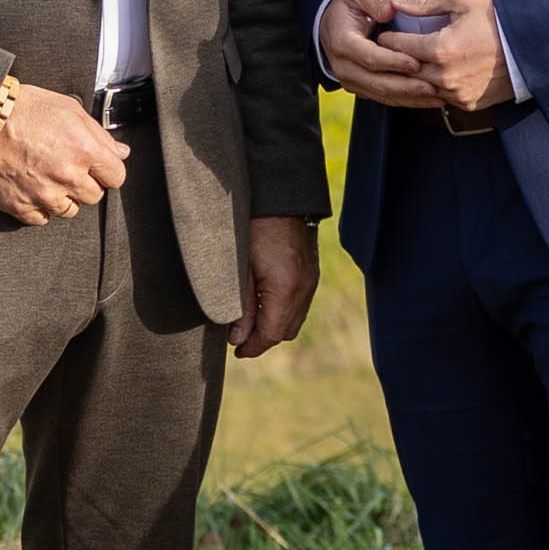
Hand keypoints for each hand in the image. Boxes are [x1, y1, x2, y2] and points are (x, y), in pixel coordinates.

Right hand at [0, 84, 126, 225]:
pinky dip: (40, 207)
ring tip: (48, 176)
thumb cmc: (23, 109)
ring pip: (69, 211)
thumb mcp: (69, 109)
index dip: (107, 170)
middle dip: (85, 183)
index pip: (116, 177)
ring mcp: (43, 195)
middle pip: (94, 196)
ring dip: (64, 197)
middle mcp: (66, 176)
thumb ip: (99, 134)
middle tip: (67, 167)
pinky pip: (42, 219)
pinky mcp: (20, 206)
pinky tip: (33, 187)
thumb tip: (120, 152)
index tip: (97, 167)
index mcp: (83, 150)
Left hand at [233, 216, 318, 357]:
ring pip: (295, 321)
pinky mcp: (312, 274)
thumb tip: (237, 339)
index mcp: (285, 289)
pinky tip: (266, 306)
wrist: (281, 198)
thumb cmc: (254, 228)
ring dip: (274, 327)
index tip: (236, 352)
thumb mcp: (240, 269)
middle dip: (263, 340)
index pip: (272, 334)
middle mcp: (304, 289)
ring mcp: (311, 282)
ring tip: (250, 324)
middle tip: (239, 340)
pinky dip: (284, 313)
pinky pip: (300, 305)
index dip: (253, 347)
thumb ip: (242, 307)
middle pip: (286, 332)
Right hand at [317, 0, 436, 106]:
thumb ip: (375, 0)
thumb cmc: (349, 7)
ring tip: (436, 97)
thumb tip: (391, 9)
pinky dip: (406, 100)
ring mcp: (351, 80)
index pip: (370, 57)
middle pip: (377, 82)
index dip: (393, 62)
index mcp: (343, 42)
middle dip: (406, 86)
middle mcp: (343, 66)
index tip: (416, 62)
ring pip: (382, 95)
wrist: (331, 23)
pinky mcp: (360, 89)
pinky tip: (427, 100)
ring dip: (410, 98)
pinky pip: (384, 98)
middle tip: (432, 87)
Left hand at [383, 0, 513, 112]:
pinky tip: (435, 75)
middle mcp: (444, 77)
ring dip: (414, 76)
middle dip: (395, 59)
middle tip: (391, 49)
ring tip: (410, 62)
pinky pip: (441, 98)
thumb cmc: (496, 20)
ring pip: (421, 87)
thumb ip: (425, 2)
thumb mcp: (462, 1)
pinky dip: (434, 87)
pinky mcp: (467, 103)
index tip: (385, 34)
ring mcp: (456, 93)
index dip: (388, 39)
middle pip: (405, 70)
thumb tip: (396, 2)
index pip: (398, 47)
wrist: (530, 48)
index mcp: (440, 49)